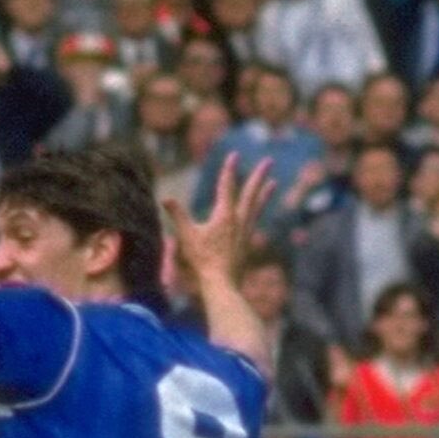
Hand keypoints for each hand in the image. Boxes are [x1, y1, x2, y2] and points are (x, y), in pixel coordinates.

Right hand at [173, 151, 275, 289]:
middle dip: (259, 175)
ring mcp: (246, 231)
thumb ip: (177, 215)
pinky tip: (260, 209)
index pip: (226, 186)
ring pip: (257, 206)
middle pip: (251, 192)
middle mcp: (239, 220)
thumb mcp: (187, 236)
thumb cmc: (203, 260)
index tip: (234, 154)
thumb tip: (165, 198)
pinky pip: (256, 219)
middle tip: (269, 160)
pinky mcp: (248, 241)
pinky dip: (259, 210)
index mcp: (224, 215)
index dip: (229, 169)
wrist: (222, 283)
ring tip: (273, 181)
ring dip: (264, 192)